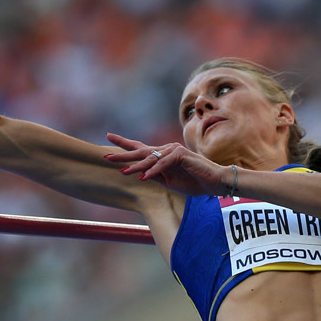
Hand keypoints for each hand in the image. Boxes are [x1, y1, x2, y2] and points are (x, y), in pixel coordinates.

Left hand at [105, 133, 232, 196]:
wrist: (213, 182)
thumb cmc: (193, 181)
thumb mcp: (169, 181)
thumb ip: (155, 175)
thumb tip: (139, 174)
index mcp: (161, 156)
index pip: (140, 148)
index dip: (124, 144)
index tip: (108, 138)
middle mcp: (165, 150)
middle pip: (140, 151)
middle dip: (123, 154)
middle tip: (106, 156)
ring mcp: (173, 151)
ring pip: (150, 158)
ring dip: (136, 166)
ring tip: (122, 171)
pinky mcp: (181, 155)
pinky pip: (163, 164)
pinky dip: (153, 170)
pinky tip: (143, 177)